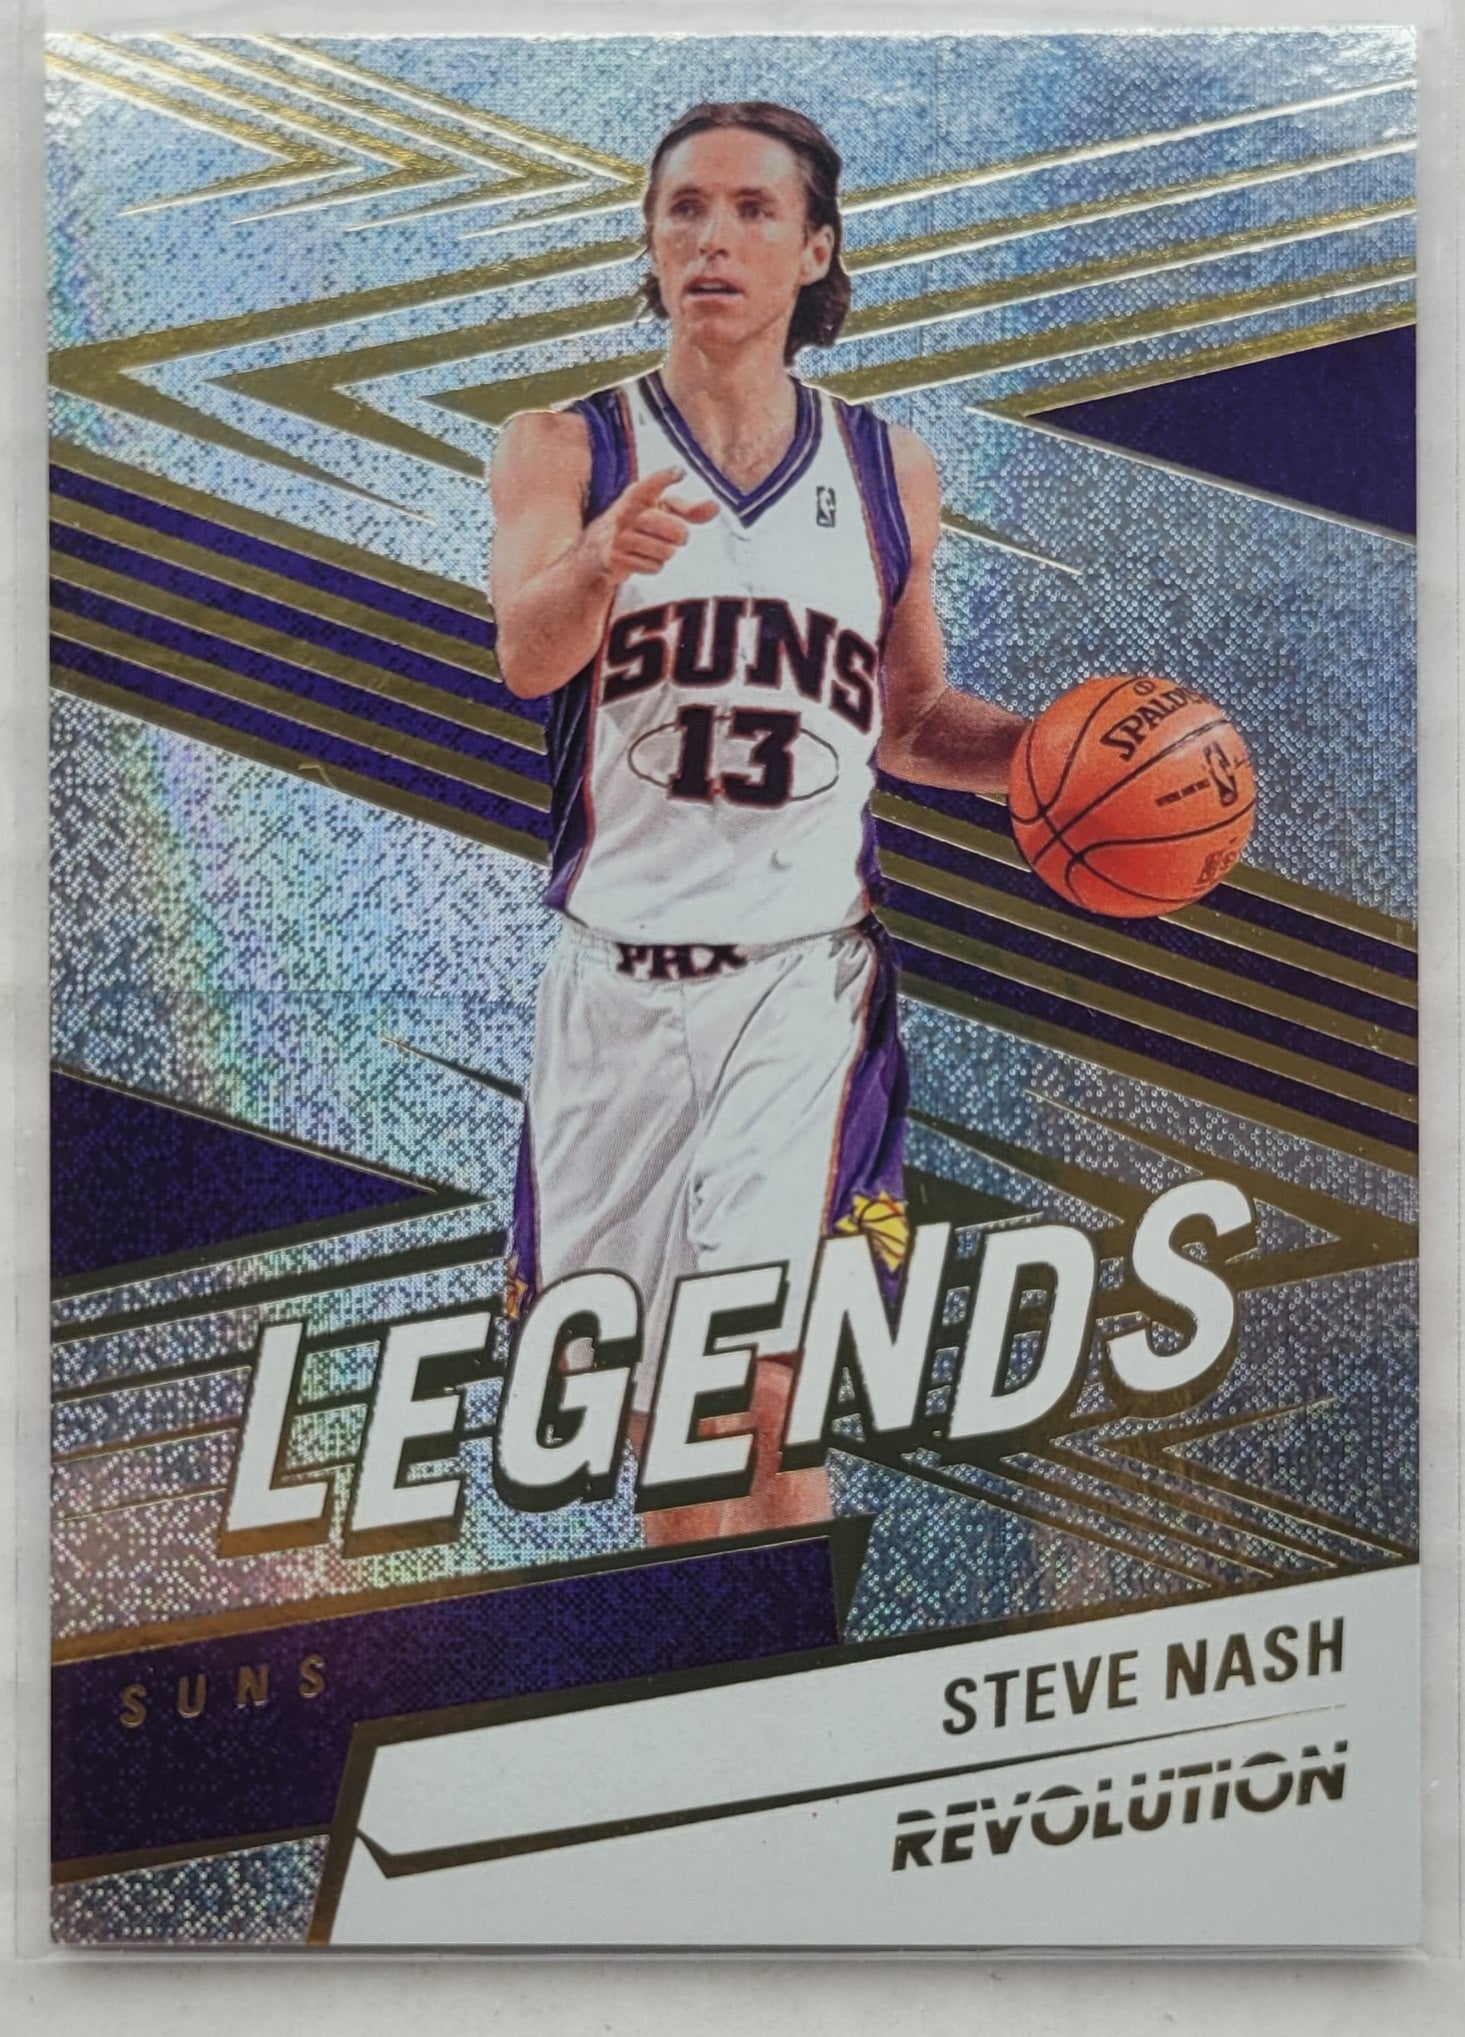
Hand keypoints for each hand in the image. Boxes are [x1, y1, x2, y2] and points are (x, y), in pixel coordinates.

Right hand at [585, 467, 717, 583]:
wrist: (595, 550)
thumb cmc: (637, 525)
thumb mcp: (659, 510)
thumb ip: (689, 509)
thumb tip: (716, 507)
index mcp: (637, 494)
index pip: (652, 482)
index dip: (667, 477)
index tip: (680, 473)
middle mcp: (626, 512)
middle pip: (676, 530)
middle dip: (681, 535)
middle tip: (678, 536)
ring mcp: (619, 536)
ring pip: (666, 551)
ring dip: (666, 553)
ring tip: (654, 547)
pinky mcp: (615, 558)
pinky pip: (654, 567)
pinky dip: (654, 566)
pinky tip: (642, 559)